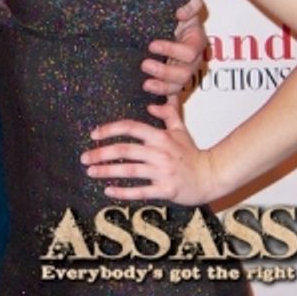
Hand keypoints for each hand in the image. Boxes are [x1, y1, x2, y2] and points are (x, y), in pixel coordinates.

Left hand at [81, 101, 217, 205]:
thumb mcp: (181, 130)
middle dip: (101, 153)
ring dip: (107, 171)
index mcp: (160, 137)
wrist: (211, 176)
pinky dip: (123, 192)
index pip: (130, 128)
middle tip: (84, 157)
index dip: (110, 130)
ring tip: (91, 172)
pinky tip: (108, 190)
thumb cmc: (193, 153)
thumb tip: (152, 103)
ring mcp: (162, 172)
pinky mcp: (166, 190)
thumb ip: (168, 114)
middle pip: (124, 150)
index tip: (94, 134)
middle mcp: (159, 153)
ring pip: (129, 171)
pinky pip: (140, 191)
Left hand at [142, 0, 206, 95]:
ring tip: (145, 85)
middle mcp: (192, 60)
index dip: (172, 50)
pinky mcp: (170, 78)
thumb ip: (190, 2)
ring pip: (178, 87)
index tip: (152, 45)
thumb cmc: (176, 7)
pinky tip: (149, 106)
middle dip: (165, 72)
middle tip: (144, 65)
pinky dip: (162, 101)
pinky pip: (170, 94)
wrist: (165, 17)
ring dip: (162, 88)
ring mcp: (182, 71)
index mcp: (196, 41)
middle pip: (185, 73)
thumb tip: (181, 12)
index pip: (189, 51)